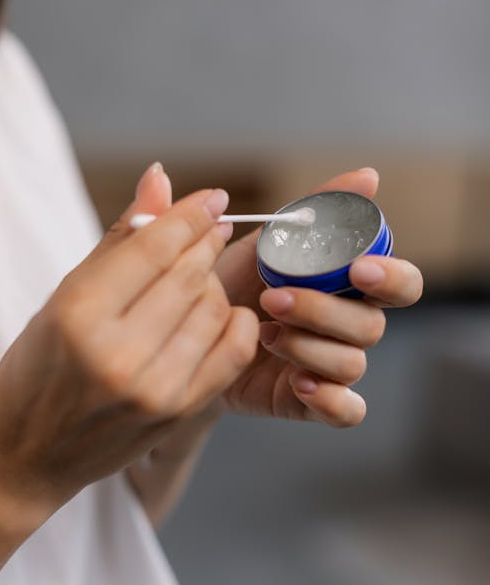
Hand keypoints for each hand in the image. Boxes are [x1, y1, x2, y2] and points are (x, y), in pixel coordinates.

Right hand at [0, 167, 258, 539]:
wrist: (29, 453)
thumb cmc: (38, 369)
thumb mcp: (65, 296)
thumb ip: (119, 237)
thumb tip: (161, 176)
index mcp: (78, 315)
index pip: (154, 248)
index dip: (190, 215)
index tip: (213, 198)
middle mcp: (118, 354)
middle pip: (188, 275)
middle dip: (205, 242)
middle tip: (209, 228)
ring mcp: (154, 389)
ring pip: (214, 308)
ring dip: (214, 283)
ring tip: (198, 278)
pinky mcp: (178, 413)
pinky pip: (233, 351)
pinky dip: (237, 323)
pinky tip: (220, 312)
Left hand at [216, 167, 422, 425]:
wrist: (182, 335)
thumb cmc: (226, 281)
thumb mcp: (258, 239)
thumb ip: (307, 208)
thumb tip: (370, 173)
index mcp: (343, 285)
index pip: (400, 283)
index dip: (393, 277)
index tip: (359, 268)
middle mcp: (346, 326)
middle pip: (372, 325)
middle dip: (326, 311)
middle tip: (275, 298)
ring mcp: (330, 366)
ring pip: (353, 363)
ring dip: (310, 346)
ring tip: (263, 334)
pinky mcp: (311, 402)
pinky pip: (347, 411)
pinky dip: (331, 400)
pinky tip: (299, 383)